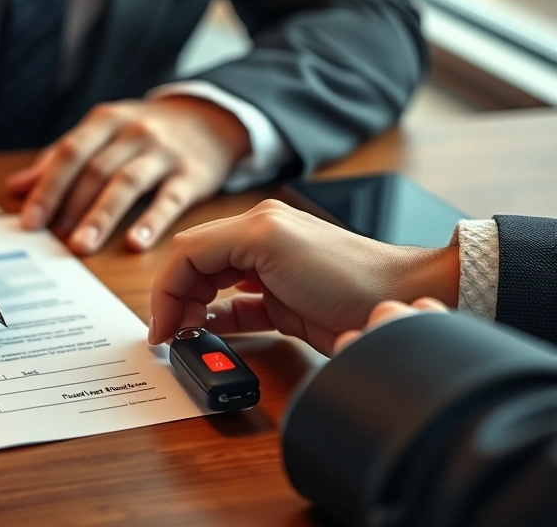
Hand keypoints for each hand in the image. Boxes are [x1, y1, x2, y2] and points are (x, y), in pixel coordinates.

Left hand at [6, 96, 250, 254]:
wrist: (210, 119)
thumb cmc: (145, 132)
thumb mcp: (104, 133)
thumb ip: (61, 159)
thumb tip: (16, 188)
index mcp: (105, 121)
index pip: (69, 154)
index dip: (47, 188)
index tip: (30, 221)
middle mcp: (134, 132)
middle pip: (95, 170)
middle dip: (70, 205)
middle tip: (54, 239)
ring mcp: (164, 152)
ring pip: (126, 183)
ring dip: (101, 216)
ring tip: (82, 246)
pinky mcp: (193, 174)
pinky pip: (170, 199)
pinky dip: (151, 221)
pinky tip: (136, 244)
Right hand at [148, 199, 459, 354]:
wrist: (398, 302)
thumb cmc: (345, 270)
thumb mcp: (266, 243)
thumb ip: (211, 252)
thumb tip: (179, 286)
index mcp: (251, 223)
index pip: (186, 252)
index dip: (166, 289)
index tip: (162, 326)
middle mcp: (257, 245)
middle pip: (195, 271)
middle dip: (176, 302)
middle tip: (171, 336)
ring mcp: (271, 277)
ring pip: (212, 294)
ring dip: (195, 315)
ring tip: (188, 339)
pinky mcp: (285, 307)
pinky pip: (239, 315)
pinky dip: (221, 326)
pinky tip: (212, 338)